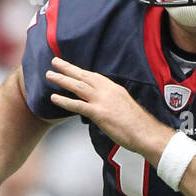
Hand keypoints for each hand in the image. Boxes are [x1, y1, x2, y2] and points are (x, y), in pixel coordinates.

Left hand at [46, 56, 165, 153]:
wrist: (146, 133)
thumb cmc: (138, 125)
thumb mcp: (125, 107)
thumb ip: (112, 104)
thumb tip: (105, 108)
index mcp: (114, 88)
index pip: (94, 76)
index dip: (80, 71)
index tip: (70, 66)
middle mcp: (107, 91)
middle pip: (84, 76)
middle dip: (67, 68)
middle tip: (54, 62)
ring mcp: (102, 101)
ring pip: (78, 86)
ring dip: (62, 80)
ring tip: (49, 75)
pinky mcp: (99, 113)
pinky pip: (78, 105)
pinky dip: (64, 101)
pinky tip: (54, 98)